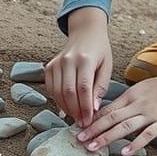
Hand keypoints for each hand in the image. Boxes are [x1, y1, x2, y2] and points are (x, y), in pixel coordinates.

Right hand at [45, 8, 111, 127]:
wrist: (86, 32)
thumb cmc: (100, 50)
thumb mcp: (107, 66)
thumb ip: (100, 87)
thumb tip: (94, 108)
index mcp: (85, 59)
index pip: (84, 88)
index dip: (85, 107)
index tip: (89, 121)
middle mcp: (68, 60)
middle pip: (68, 91)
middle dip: (75, 111)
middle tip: (82, 123)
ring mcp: (56, 62)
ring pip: (57, 92)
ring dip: (66, 108)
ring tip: (76, 117)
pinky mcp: (50, 66)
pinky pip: (50, 88)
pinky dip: (57, 100)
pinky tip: (66, 107)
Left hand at [75, 71, 156, 155]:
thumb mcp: (140, 90)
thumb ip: (126, 102)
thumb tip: (109, 114)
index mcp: (130, 96)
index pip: (107, 109)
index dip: (92, 120)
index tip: (79, 129)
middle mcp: (136, 104)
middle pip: (111, 118)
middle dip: (94, 130)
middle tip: (79, 140)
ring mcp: (149, 113)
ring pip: (125, 126)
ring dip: (107, 137)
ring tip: (93, 147)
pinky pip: (148, 134)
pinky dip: (136, 144)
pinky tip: (125, 153)